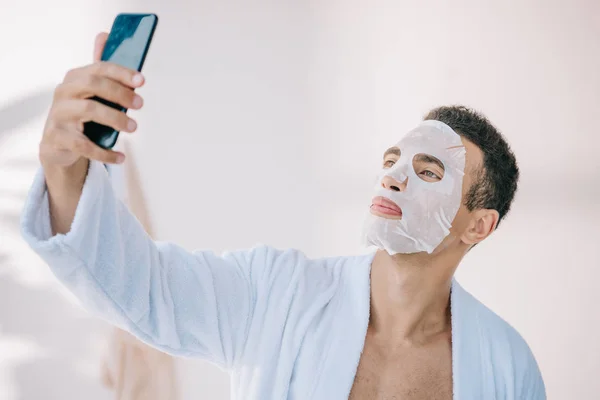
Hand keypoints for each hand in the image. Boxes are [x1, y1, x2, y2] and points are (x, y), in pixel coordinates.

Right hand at [39, 32, 144, 168]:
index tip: (141, 81)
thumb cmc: (81, 114)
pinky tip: (121, 157)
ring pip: (88, 110)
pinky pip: (84, 145)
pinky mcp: (57, 137)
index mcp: (74, 78)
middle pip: (92, 84)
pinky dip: (105, 152)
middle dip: (119, 93)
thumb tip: (105, 35)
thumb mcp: (91, 93)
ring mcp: (58, 115)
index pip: (98, 68)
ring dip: (115, 119)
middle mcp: (63, 93)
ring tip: (133, 128)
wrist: (58, 145)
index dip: (121, 73)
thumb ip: (101, 69)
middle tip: (140, 105)